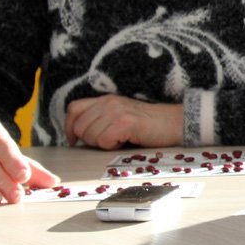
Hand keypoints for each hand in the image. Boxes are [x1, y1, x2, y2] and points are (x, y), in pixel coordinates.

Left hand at [64, 95, 183, 149]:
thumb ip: (100, 119)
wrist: (174, 122)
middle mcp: (108, 102)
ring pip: (91, 136)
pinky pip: (104, 141)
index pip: (73, 109)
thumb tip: (77, 135)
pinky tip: (125, 141)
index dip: (69, 127)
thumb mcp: (119, 115)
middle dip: (90, 140)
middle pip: (80, 127)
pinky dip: (112, 146)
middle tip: (109, 140)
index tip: (75, 140)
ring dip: (103, 144)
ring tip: (120, 139)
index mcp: (105, 99)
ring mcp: (117, 111)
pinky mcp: (126, 123)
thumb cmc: (147, 124)